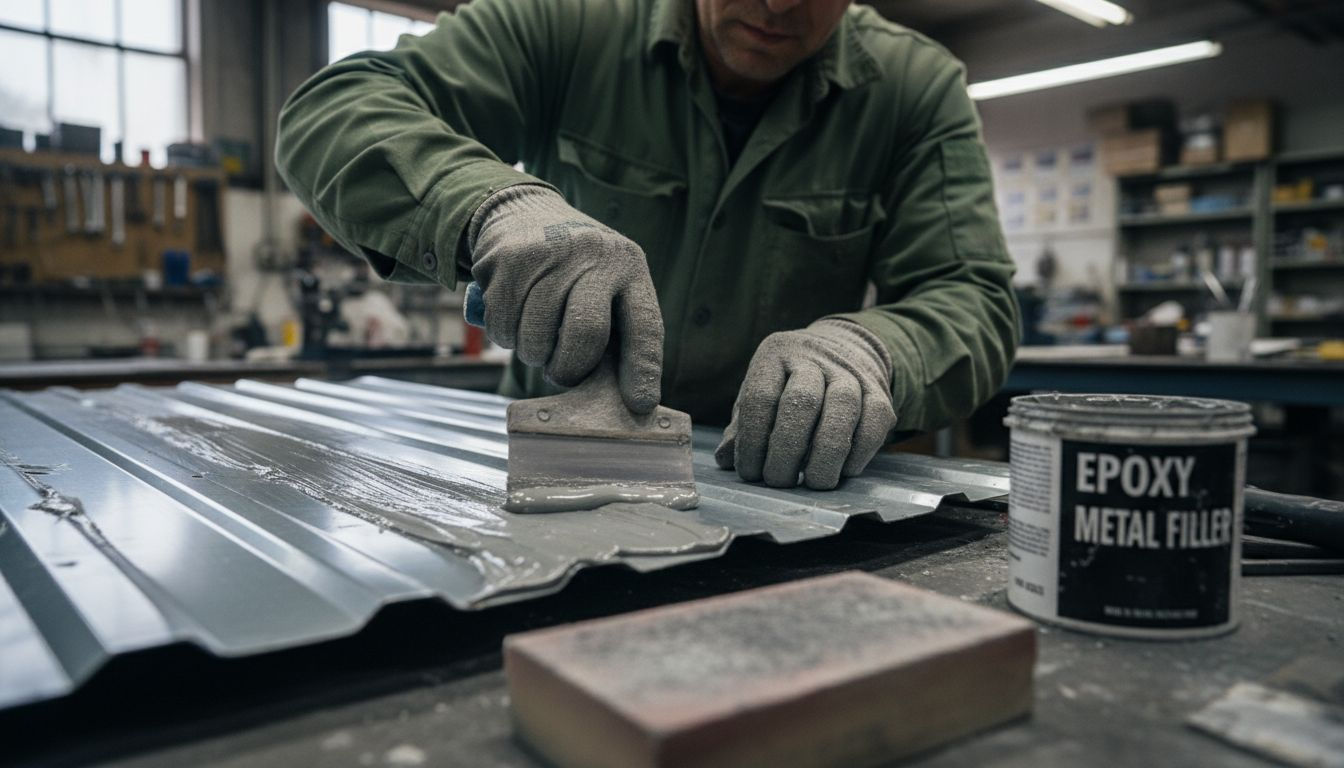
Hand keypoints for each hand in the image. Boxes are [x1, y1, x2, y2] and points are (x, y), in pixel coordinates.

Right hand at [468, 185, 662, 412]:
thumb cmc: (572, 268)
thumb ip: (615, 330)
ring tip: (536, 334)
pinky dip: (504, 336)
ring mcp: (551, 253)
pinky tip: (513, 315)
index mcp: (629, 266)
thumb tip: (622, 397)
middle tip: (560, 372)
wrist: (521, 210)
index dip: (643, 369)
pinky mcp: (509, 259)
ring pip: (536, 337)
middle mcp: (595, 254)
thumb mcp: (606, 284)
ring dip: (531, 353)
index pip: (645, 324)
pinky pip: (502, 326)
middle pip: (585, 333)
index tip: (638, 404)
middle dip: (569, 368)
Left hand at [715, 319, 896, 488]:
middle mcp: (813, 357)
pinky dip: (859, 453)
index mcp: (775, 354)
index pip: (760, 398)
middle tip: (778, 481)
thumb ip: (743, 426)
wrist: (845, 350)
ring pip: (842, 408)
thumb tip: (725, 459)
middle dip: (787, 450)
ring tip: (813, 482)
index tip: (750, 473)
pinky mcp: (880, 391)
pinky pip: (874, 422)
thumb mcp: (761, 393)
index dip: (752, 441)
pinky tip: (842, 471)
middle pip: (801, 402)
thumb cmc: (790, 383)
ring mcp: (850, 372)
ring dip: (825, 455)